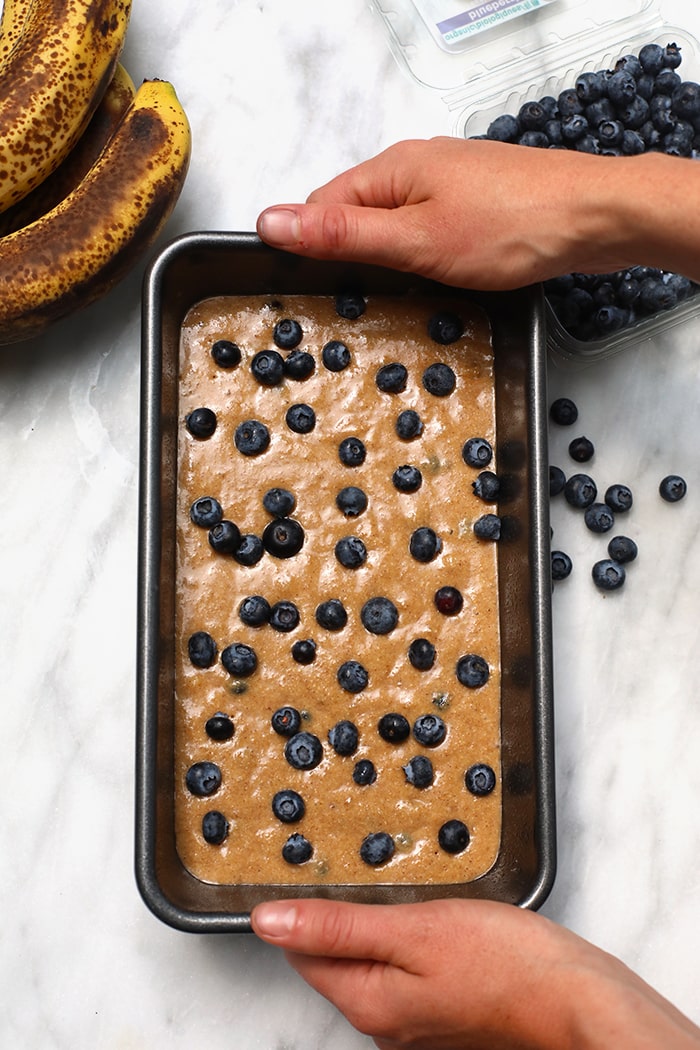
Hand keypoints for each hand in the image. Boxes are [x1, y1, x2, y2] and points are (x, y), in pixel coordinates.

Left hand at [251, 897, 699, 1048]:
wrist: (575, 998)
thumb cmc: (504, 962)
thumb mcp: (414, 929)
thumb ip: (338, 926)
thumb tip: (267, 921)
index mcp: (366, 1000)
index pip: (302, 950)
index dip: (301, 903)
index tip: (310, 864)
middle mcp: (382, 1024)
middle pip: (334, 958)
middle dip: (337, 913)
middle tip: (355, 865)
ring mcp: (414, 1025)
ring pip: (370, 962)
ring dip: (372, 923)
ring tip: (394, 885)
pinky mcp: (443, 1015)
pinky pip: (402, 971)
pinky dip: (404, 940)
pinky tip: (428, 915)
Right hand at [256, 137, 699, 289]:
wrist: (597, 218)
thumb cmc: (513, 226)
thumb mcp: (414, 241)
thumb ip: (342, 235)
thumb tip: (272, 221)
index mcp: (392, 169)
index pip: (323, 205)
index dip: (314, 248)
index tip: (318, 290)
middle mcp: (419, 168)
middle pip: (358, 214)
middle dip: (354, 256)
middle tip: (367, 299)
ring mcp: (452, 184)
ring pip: (397, 225)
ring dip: (393, 259)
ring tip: (409, 290)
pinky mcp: (480, 204)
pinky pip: (432, 230)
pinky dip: (427, 256)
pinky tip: (443, 277)